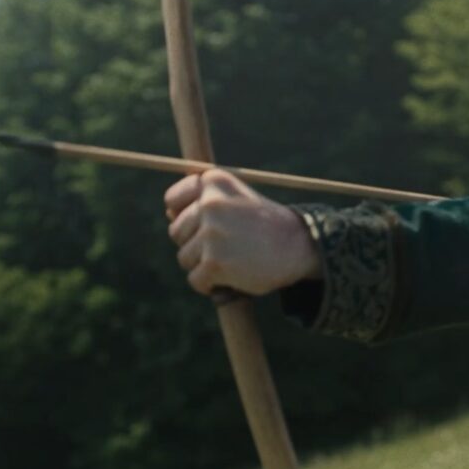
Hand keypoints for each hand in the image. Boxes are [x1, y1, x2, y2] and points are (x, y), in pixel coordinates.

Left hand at [164, 169, 321, 295]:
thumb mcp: (238, 201)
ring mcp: (211, 233)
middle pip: (177, 233)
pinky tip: (232, 279)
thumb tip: (168, 215)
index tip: (206, 224)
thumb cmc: (266, 225)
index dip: (184, 216)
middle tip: (229, 246)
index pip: (173, 200)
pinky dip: (211, 286)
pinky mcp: (214, 261)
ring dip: (204, 266)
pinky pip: (196, 280)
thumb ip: (205, 204)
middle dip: (196, 244)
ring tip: (234, 261)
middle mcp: (210, 203)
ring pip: (185, 258)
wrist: (299, 246)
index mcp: (214, 182)